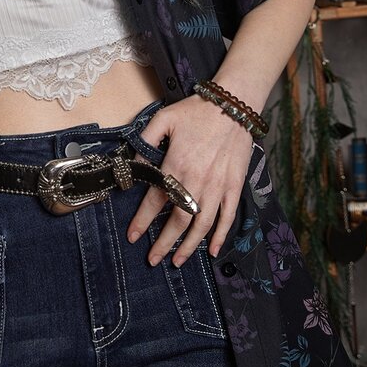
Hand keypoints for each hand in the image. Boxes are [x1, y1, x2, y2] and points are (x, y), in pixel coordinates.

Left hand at [125, 94, 253, 265]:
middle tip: (152, 260)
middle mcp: (197, 182)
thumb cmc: (196, 111)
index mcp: (176, 166)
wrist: (233, 105)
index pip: (155, 201)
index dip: (142, 221)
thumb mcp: (163, 120)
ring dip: (189, 246)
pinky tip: (214, 251)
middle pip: (178, 221)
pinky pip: (228, 217)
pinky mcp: (234, 187)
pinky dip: (221, 236)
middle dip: (164, 244)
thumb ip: (144, 143)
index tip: (133, 237)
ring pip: (202, 225)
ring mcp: (218, 187)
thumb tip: (132, 167)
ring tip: (178, 261)